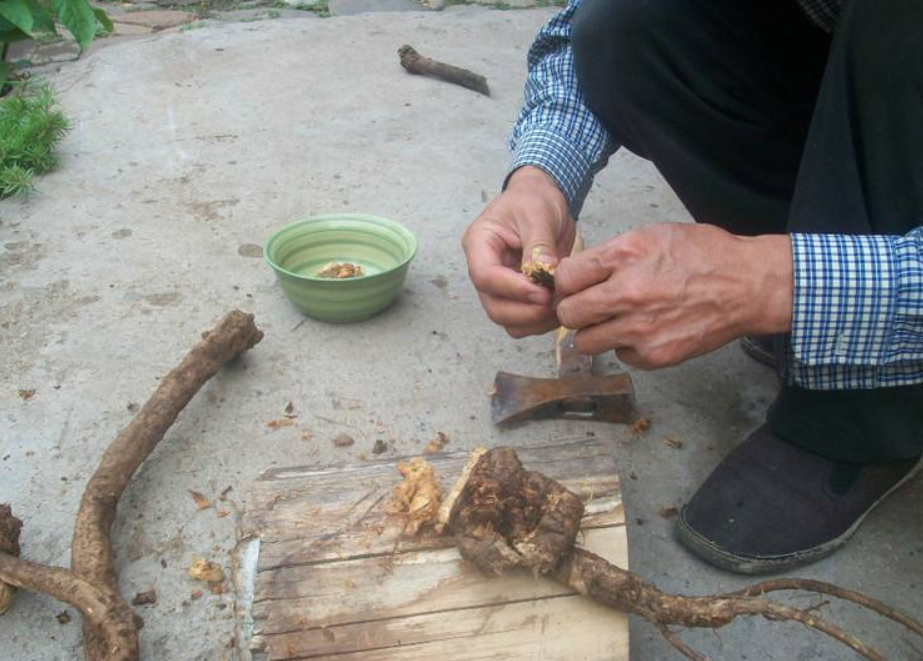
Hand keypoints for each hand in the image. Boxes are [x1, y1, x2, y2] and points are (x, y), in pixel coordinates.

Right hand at [462, 167, 575, 337]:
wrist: (542, 200)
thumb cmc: (534, 200)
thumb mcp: (538, 214)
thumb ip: (540, 245)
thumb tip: (545, 273)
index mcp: (479, 244)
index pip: (484, 276)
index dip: (512, 289)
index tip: (542, 292)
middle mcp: (484, 269)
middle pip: (493, 306)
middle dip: (525, 312)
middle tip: (554, 303)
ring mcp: (499, 286)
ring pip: (507, 319)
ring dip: (534, 320)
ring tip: (561, 305)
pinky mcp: (516, 296)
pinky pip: (523, 321)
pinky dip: (540, 322)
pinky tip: (560, 307)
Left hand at [554, 223, 792, 368]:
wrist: (747, 286)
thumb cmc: (703, 256)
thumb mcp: (653, 235)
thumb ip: (612, 255)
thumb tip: (577, 275)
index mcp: (625, 256)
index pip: (565, 277)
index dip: (567, 282)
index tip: (576, 285)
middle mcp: (628, 293)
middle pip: (568, 313)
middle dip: (574, 310)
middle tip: (589, 307)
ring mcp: (640, 328)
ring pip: (586, 342)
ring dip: (595, 332)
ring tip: (614, 321)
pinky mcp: (655, 354)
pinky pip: (619, 355)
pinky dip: (626, 346)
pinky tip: (644, 331)